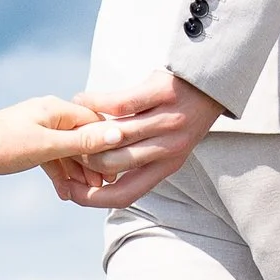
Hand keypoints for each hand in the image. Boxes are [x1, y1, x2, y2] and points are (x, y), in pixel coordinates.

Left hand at [0, 94, 130, 181]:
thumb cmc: (0, 146)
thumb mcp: (46, 147)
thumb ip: (83, 143)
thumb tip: (118, 134)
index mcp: (56, 109)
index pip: (96, 121)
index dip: (111, 143)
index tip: (121, 166)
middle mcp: (48, 115)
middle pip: (82, 137)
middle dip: (95, 161)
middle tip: (106, 186)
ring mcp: (36, 129)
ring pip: (66, 150)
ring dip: (77, 170)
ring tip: (89, 192)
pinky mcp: (24, 144)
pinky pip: (50, 157)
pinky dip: (59, 173)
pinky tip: (65, 192)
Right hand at [45, 72, 220, 209]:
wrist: (212, 81)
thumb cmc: (181, 115)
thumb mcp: (168, 147)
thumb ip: (138, 160)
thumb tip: (96, 173)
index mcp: (167, 167)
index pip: (125, 195)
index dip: (92, 199)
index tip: (69, 191)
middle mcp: (169, 148)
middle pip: (111, 164)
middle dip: (81, 157)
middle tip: (68, 144)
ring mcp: (166, 120)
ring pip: (113, 136)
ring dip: (84, 130)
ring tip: (71, 123)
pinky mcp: (161, 93)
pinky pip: (118, 103)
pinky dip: (93, 102)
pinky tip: (81, 100)